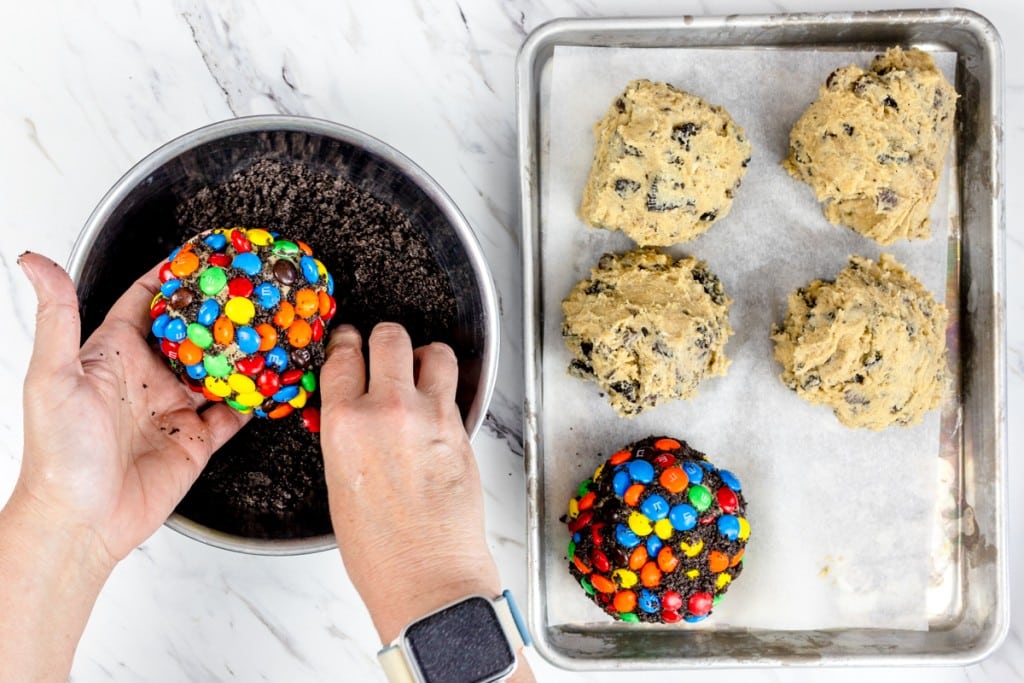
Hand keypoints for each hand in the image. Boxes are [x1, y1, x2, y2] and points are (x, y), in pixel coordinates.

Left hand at [12, 252, 248, 570]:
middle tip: (253, 285)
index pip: (148, 302)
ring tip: (273, 324)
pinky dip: (256, 396)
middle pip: (194, 332)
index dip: (175, 276)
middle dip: (221, 308)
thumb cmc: (58, 454)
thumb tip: (33, 261)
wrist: (80, 522)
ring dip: (244, 349)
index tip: (203, 252)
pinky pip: (234, 412)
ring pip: (220, 368)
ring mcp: (175, 408)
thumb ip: (57, 317)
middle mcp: (148, 377)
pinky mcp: (197, 440)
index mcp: (114, 355)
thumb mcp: (53, 377)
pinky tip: (275, 378)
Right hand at [319, 323, 500, 643]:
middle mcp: (386, 411)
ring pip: (433, 351)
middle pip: (389, 338)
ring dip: (424, 356)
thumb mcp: (340, 484)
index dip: (346, 343)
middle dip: (385, 339)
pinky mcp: (461, 429)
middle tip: (384, 350)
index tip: (348, 341)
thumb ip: (348, 436)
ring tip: (419, 371)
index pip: (342, 358)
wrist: (427, 576)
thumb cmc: (379, 549)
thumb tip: (355, 413)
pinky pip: (454, 388)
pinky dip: (445, 387)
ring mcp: (429, 417)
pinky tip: (436, 404)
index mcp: (344, 425)